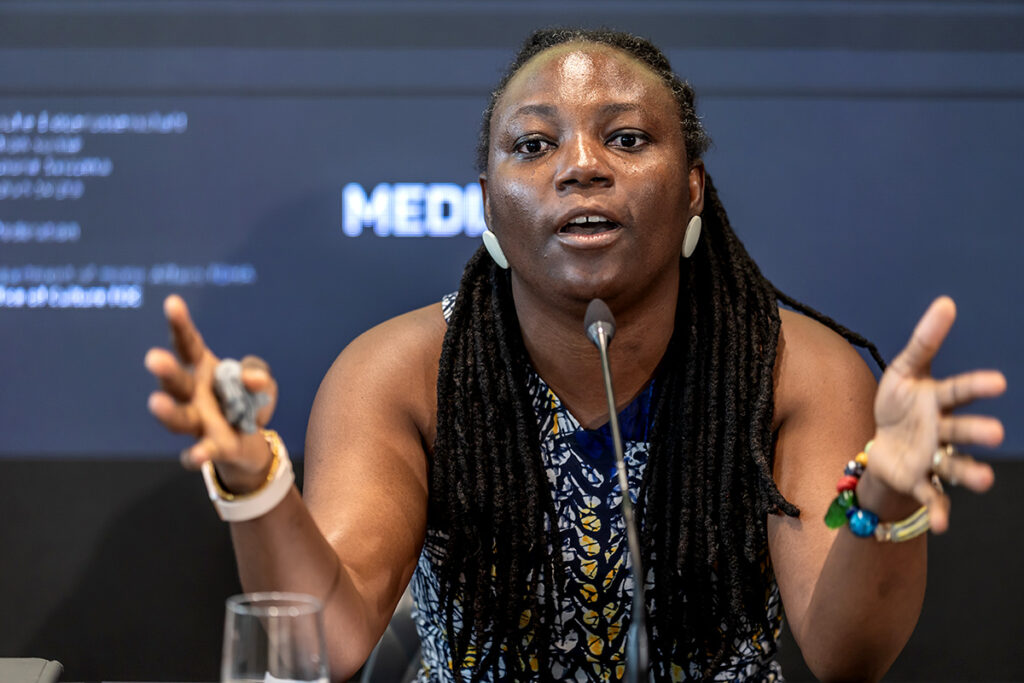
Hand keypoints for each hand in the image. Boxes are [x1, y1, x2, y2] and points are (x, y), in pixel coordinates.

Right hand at [145, 294, 278, 492]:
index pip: (187, 344)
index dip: (179, 324)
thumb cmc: (248, 401)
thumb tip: (254, 379)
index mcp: (203, 369)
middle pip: (176, 382)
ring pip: (179, 417)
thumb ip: (258, 372)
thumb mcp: (262, 381)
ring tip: (156, 402)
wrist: (252, 441)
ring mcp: (199, 423)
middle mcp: (193, 395)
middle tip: (153, 358)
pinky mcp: (212, 448)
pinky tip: (195, 456)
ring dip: (168, 411)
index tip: (172, 302)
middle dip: (166, 370)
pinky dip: (195, 455)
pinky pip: (200, 452)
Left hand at [869, 296, 1005, 532]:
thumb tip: (946, 302)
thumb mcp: (905, 371)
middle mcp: (942, 431)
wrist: (882, 445)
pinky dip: (938, 512)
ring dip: (971, 473)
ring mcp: (933, 459)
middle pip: (961, 430)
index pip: (959, 391)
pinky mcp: (919, 482)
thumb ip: (925, 341)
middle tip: (995, 433)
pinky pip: (931, 498)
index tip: (998, 382)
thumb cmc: (899, 405)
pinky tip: (941, 526)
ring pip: (955, 467)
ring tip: (985, 480)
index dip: (976, 386)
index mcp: (939, 401)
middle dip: (976, 431)